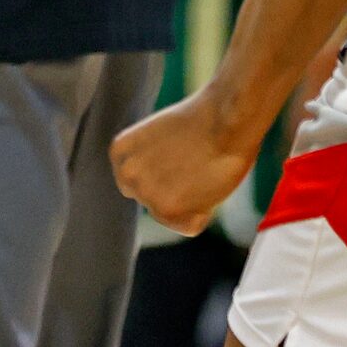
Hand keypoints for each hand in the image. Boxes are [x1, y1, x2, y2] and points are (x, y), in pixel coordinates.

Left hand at [111, 88, 257, 238]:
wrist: (226, 120)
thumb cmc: (204, 121)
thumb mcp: (160, 136)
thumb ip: (149, 161)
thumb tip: (161, 183)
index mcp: (120, 152)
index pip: (139, 180)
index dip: (165, 174)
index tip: (181, 159)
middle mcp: (127, 174)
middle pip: (153, 199)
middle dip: (174, 191)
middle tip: (196, 167)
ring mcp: (145, 193)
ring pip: (172, 214)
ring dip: (192, 202)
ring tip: (204, 172)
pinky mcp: (167, 208)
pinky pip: (189, 227)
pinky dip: (205, 214)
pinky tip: (210, 186)